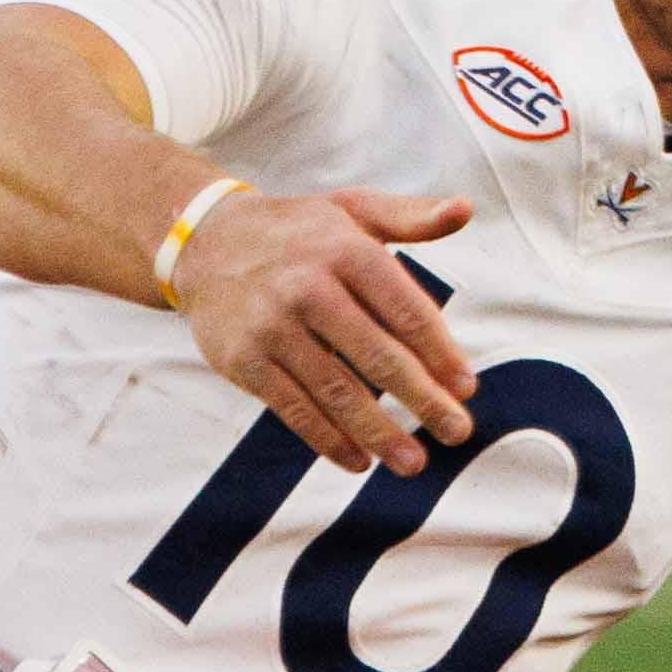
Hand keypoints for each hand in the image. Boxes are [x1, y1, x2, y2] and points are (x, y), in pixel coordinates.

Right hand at [176, 183, 478, 473]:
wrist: (205, 241)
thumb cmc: (298, 231)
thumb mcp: (353, 208)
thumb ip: (411, 217)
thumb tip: (465, 209)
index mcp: (346, 250)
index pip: (405, 311)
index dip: (440, 353)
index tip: (467, 389)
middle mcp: (309, 288)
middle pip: (377, 356)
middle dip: (422, 400)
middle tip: (457, 432)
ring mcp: (273, 327)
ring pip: (336, 392)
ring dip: (379, 433)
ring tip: (414, 463)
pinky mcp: (243, 360)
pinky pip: (293, 408)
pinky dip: (327, 440)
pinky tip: (359, 460)